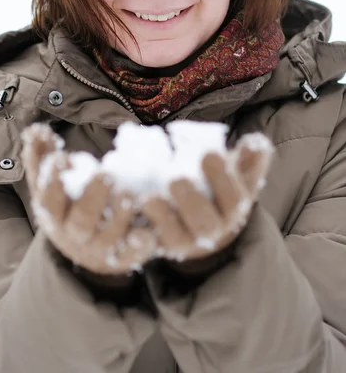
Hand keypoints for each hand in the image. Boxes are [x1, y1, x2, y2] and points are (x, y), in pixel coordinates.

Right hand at [21, 124, 155, 274]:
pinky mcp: (123, 256)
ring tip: (129, 193)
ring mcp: (100, 247)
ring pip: (108, 236)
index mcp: (55, 214)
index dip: (53, 181)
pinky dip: (138, 246)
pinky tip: (148, 233)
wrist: (84, 250)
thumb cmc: (67, 205)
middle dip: (92, 198)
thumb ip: (43, 157)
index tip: (63, 157)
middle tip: (105, 174)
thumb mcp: (51, 184)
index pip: (50, 200)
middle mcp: (75, 234)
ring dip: (119, 216)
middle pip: (81, 220)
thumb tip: (36, 129)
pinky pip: (131, 255)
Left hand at [141, 133, 272, 262]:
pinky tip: (133, 212)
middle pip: (205, 221)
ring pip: (176, 235)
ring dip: (162, 216)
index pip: (233, 196)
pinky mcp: (163, 246)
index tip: (209, 153)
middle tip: (177, 179)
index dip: (222, 177)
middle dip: (191, 200)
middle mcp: (213, 229)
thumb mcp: (240, 174)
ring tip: (149, 197)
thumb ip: (250, 159)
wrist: (209, 225)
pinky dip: (141, 233)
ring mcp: (187, 240)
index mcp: (234, 208)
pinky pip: (152, 244)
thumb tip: (256, 142)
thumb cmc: (222, 188)